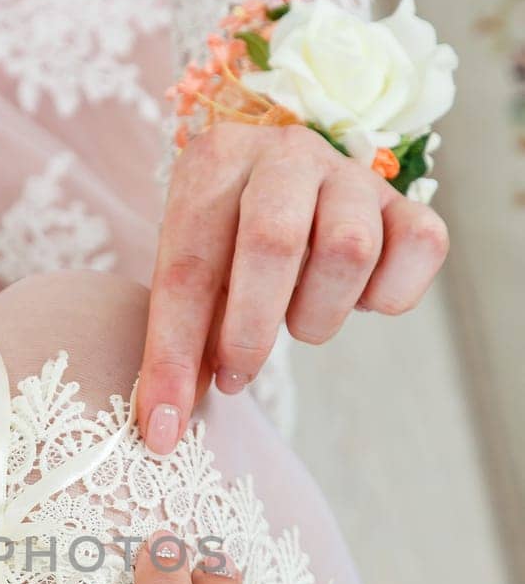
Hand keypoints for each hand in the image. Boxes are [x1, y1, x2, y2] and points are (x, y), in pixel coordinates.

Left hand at [137, 123, 449, 453]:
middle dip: (250, 331)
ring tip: (298, 323)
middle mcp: (284, 154)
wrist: (283, 184)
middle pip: (274, 242)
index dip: (172, 358)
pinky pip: (420, 244)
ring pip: (350, 249)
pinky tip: (359, 299)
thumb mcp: (193, 276)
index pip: (186, 269)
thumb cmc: (227, 240)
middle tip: (236, 374)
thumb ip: (181, 340)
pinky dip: (391, 293)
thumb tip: (166, 425)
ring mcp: (350, 172)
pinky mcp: (404, 200)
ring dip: (319, 314)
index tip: (163, 430)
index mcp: (214, 163)